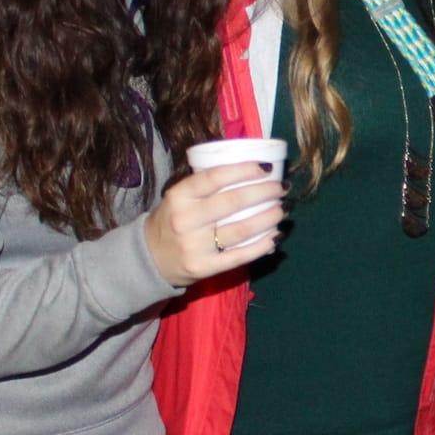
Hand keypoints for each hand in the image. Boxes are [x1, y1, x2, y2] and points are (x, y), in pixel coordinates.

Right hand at [144, 163, 286, 287]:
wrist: (150, 258)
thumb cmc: (173, 219)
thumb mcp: (180, 197)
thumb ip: (206, 185)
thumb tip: (251, 169)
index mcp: (179, 196)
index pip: (214, 178)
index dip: (244, 170)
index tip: (266, 167)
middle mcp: (186, 220)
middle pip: (233, 202)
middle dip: (264, 192)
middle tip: (282, 187)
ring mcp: (195, 246)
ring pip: (241, 230)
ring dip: (268, 218)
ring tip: (283, 209)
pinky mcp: (205, 268)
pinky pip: (239, 256)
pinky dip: (262, 246)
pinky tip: (276, 236)